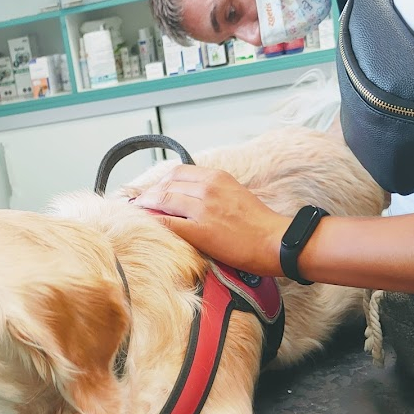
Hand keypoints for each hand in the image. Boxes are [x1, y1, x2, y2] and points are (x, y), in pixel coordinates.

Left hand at [135, 167, 290, 276]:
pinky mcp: (201, 231)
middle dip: (148, 194)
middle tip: (139, 204)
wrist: (276, 241)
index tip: (151, 191)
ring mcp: (203, 209)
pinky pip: (168, 223)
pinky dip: (153, 223)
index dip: (159, 182)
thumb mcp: (234, 194)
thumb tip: (189, 197)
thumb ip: (212, 191)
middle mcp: (208, 188)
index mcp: (217, 177)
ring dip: (146, 207)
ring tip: (137, 214)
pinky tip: (146, 227)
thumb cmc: (258, 223)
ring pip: (163, 201)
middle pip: (166, 185)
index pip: (177, 172)